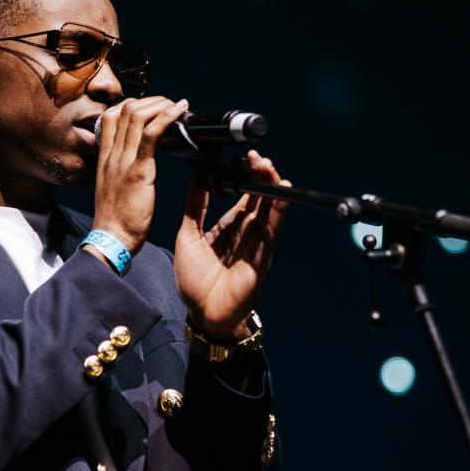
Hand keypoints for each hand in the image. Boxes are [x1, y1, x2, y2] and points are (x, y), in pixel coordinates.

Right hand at [91, 96, 189, 256]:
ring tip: (177, 107)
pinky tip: (179, 113)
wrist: (110, 240)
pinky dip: (167, 118)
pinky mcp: (137, 171)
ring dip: (160, 105)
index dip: (131, 105)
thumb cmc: (116, 220)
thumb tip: (137, 162)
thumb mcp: (113, 189)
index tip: (151, 109)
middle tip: (169, 106)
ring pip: (137, 116)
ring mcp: (123, 161)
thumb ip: (121, 171)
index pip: (110, 117)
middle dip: (150, 101)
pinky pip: (151, 135)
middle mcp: (112, 155)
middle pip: (125, 110)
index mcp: (105, 159)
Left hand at [174, 150, 289, 341]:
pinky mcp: (263, 256)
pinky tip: (281, 193)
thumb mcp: (188, 236)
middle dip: (260, 176)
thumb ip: (194, 207)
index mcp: (229, 228)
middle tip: (257, 156)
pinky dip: (278, 210)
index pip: (244, 196)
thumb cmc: (195, 281)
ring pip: (269, 210)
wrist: (202, 314)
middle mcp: (247, 233)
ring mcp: (257, 244)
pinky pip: (272, 229)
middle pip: (260, 199)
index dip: (246, 177)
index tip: (245, 159)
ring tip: (267, 166)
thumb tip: (197, 177)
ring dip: (270, 187)